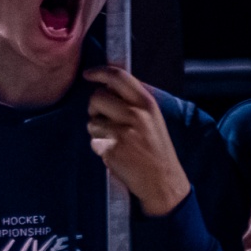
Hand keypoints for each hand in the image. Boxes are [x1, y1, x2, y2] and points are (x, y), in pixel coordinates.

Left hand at [82, 66, 190, 215]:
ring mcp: (122, 132)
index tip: (88, 74)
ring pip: (91, 121)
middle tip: (107, 119)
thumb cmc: (154, 146)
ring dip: (97, 130)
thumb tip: (107, 84)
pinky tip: (115, 152)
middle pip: (96, 97)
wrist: (162, 178)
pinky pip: (93, 141)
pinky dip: (99, 147)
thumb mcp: (152, 117)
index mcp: (147, 103)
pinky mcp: (110, 148)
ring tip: (116, 139)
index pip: (119, 77)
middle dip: (95, 108)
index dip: (99, 72)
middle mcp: (135, 114)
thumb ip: (132, 100)